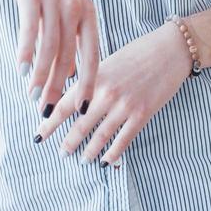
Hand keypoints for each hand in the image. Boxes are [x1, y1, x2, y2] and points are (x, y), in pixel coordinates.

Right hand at [0, 0, 100, 117]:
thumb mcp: (68, 3)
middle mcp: (75, 8)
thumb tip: (67, 72)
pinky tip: (19, 68)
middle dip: (58, 87)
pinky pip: (30, 28)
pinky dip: (25, 50)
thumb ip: (70, 36)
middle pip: (68, 57)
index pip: (92, 55)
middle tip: (48, 111)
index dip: (87, 83)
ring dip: (39, 75)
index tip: (83, 108)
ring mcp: (54, 0)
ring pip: (49, 47)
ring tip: (32, 96)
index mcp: (88, 13)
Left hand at [34, 20, 191, 164]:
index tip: (39, 133)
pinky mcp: (142, 114)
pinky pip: (123, 139)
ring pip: (100, 135)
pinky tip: (107, 161)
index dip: (50, 122)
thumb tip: (77, 99)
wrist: (171, 49)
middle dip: (68, 142)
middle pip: (79, 124)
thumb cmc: (140, 52)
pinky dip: (113, 153)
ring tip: (82, 159)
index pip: (65, 104)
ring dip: (89, 150)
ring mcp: (124, 105)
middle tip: (61, 153)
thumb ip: (93, 80)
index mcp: (95, 77)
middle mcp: (106, 93)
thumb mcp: (110, 61)